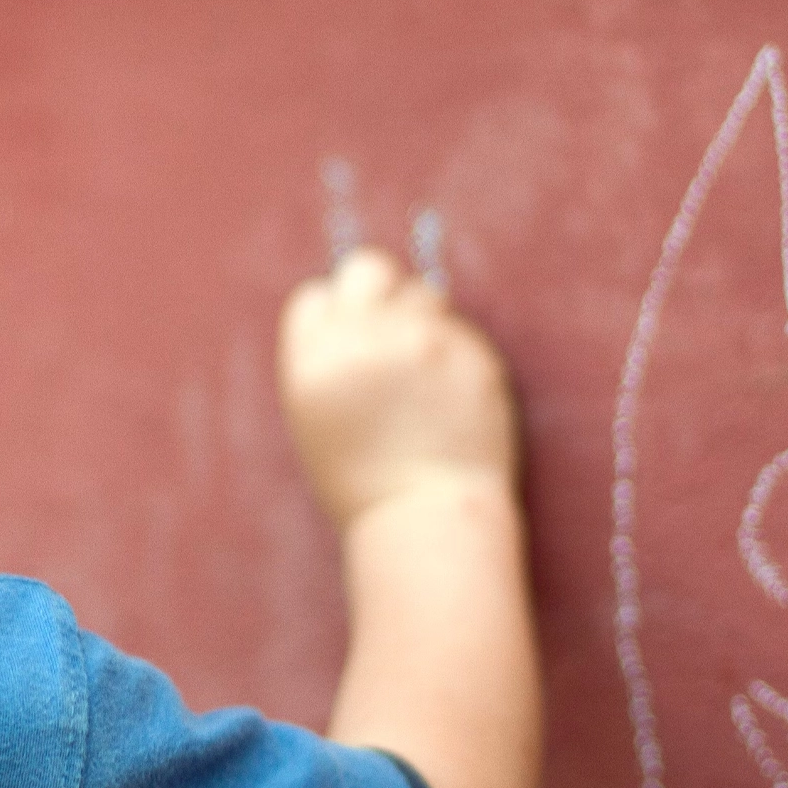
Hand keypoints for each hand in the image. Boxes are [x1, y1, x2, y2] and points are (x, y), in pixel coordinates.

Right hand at [277, 247, 517, 530]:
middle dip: (376, 290)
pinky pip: (459, 330)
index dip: (333, 318)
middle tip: (387, 328)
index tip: (348, 342)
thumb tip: (353, 303)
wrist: (427, 518)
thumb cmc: (363, 480)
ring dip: (421, 319)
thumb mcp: (315, 417)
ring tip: (422, 373)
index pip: (317, 296)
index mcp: (315, 359)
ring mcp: (424, 342)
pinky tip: (450, 397)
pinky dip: (455, 354)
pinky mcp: (472, 353)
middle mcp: (367, 340)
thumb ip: (328, 357)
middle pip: (367, 269)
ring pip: (422, 293)